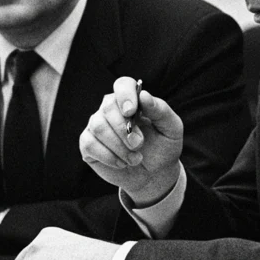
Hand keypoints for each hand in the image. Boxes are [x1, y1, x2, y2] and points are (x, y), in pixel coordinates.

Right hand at [80, 77, 182, 205]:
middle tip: (139, 144)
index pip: (122, 85)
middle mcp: (110, 109)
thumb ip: (160, 111)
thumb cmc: (163, 147)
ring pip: (98, 127)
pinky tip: (121, 163)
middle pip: (108, 107)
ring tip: (135, 158)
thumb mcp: (171, 129)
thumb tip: (144, 95)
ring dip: (119, 147)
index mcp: (131, 100)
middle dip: (124, 129)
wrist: (154, 174)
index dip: (125, 95)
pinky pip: (89, 144)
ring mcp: (96, 125)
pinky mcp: (88, 143)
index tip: (131, 112)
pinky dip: (108, 156)